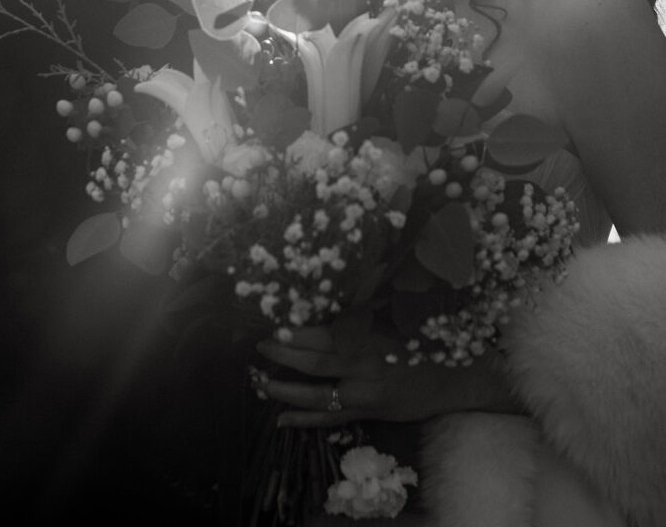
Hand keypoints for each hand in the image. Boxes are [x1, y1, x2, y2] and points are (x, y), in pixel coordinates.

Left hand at [256, 327, 519, 427]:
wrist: (457, 374)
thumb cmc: (425, 336)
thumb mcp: (395, 315)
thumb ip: (362, 309)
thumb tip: (329, 294)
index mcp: (366, 336)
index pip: (320, 334)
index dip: (292, 333)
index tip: (270, 326)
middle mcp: (361, 365)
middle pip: (311, 363)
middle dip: (281, 356)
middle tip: (258, 350)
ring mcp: (364, 393)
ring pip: (316, 395)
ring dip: (284, 390)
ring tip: (260, 385)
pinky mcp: (368, 412)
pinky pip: (331, 419)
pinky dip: (305, 420)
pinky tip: (281, 421)